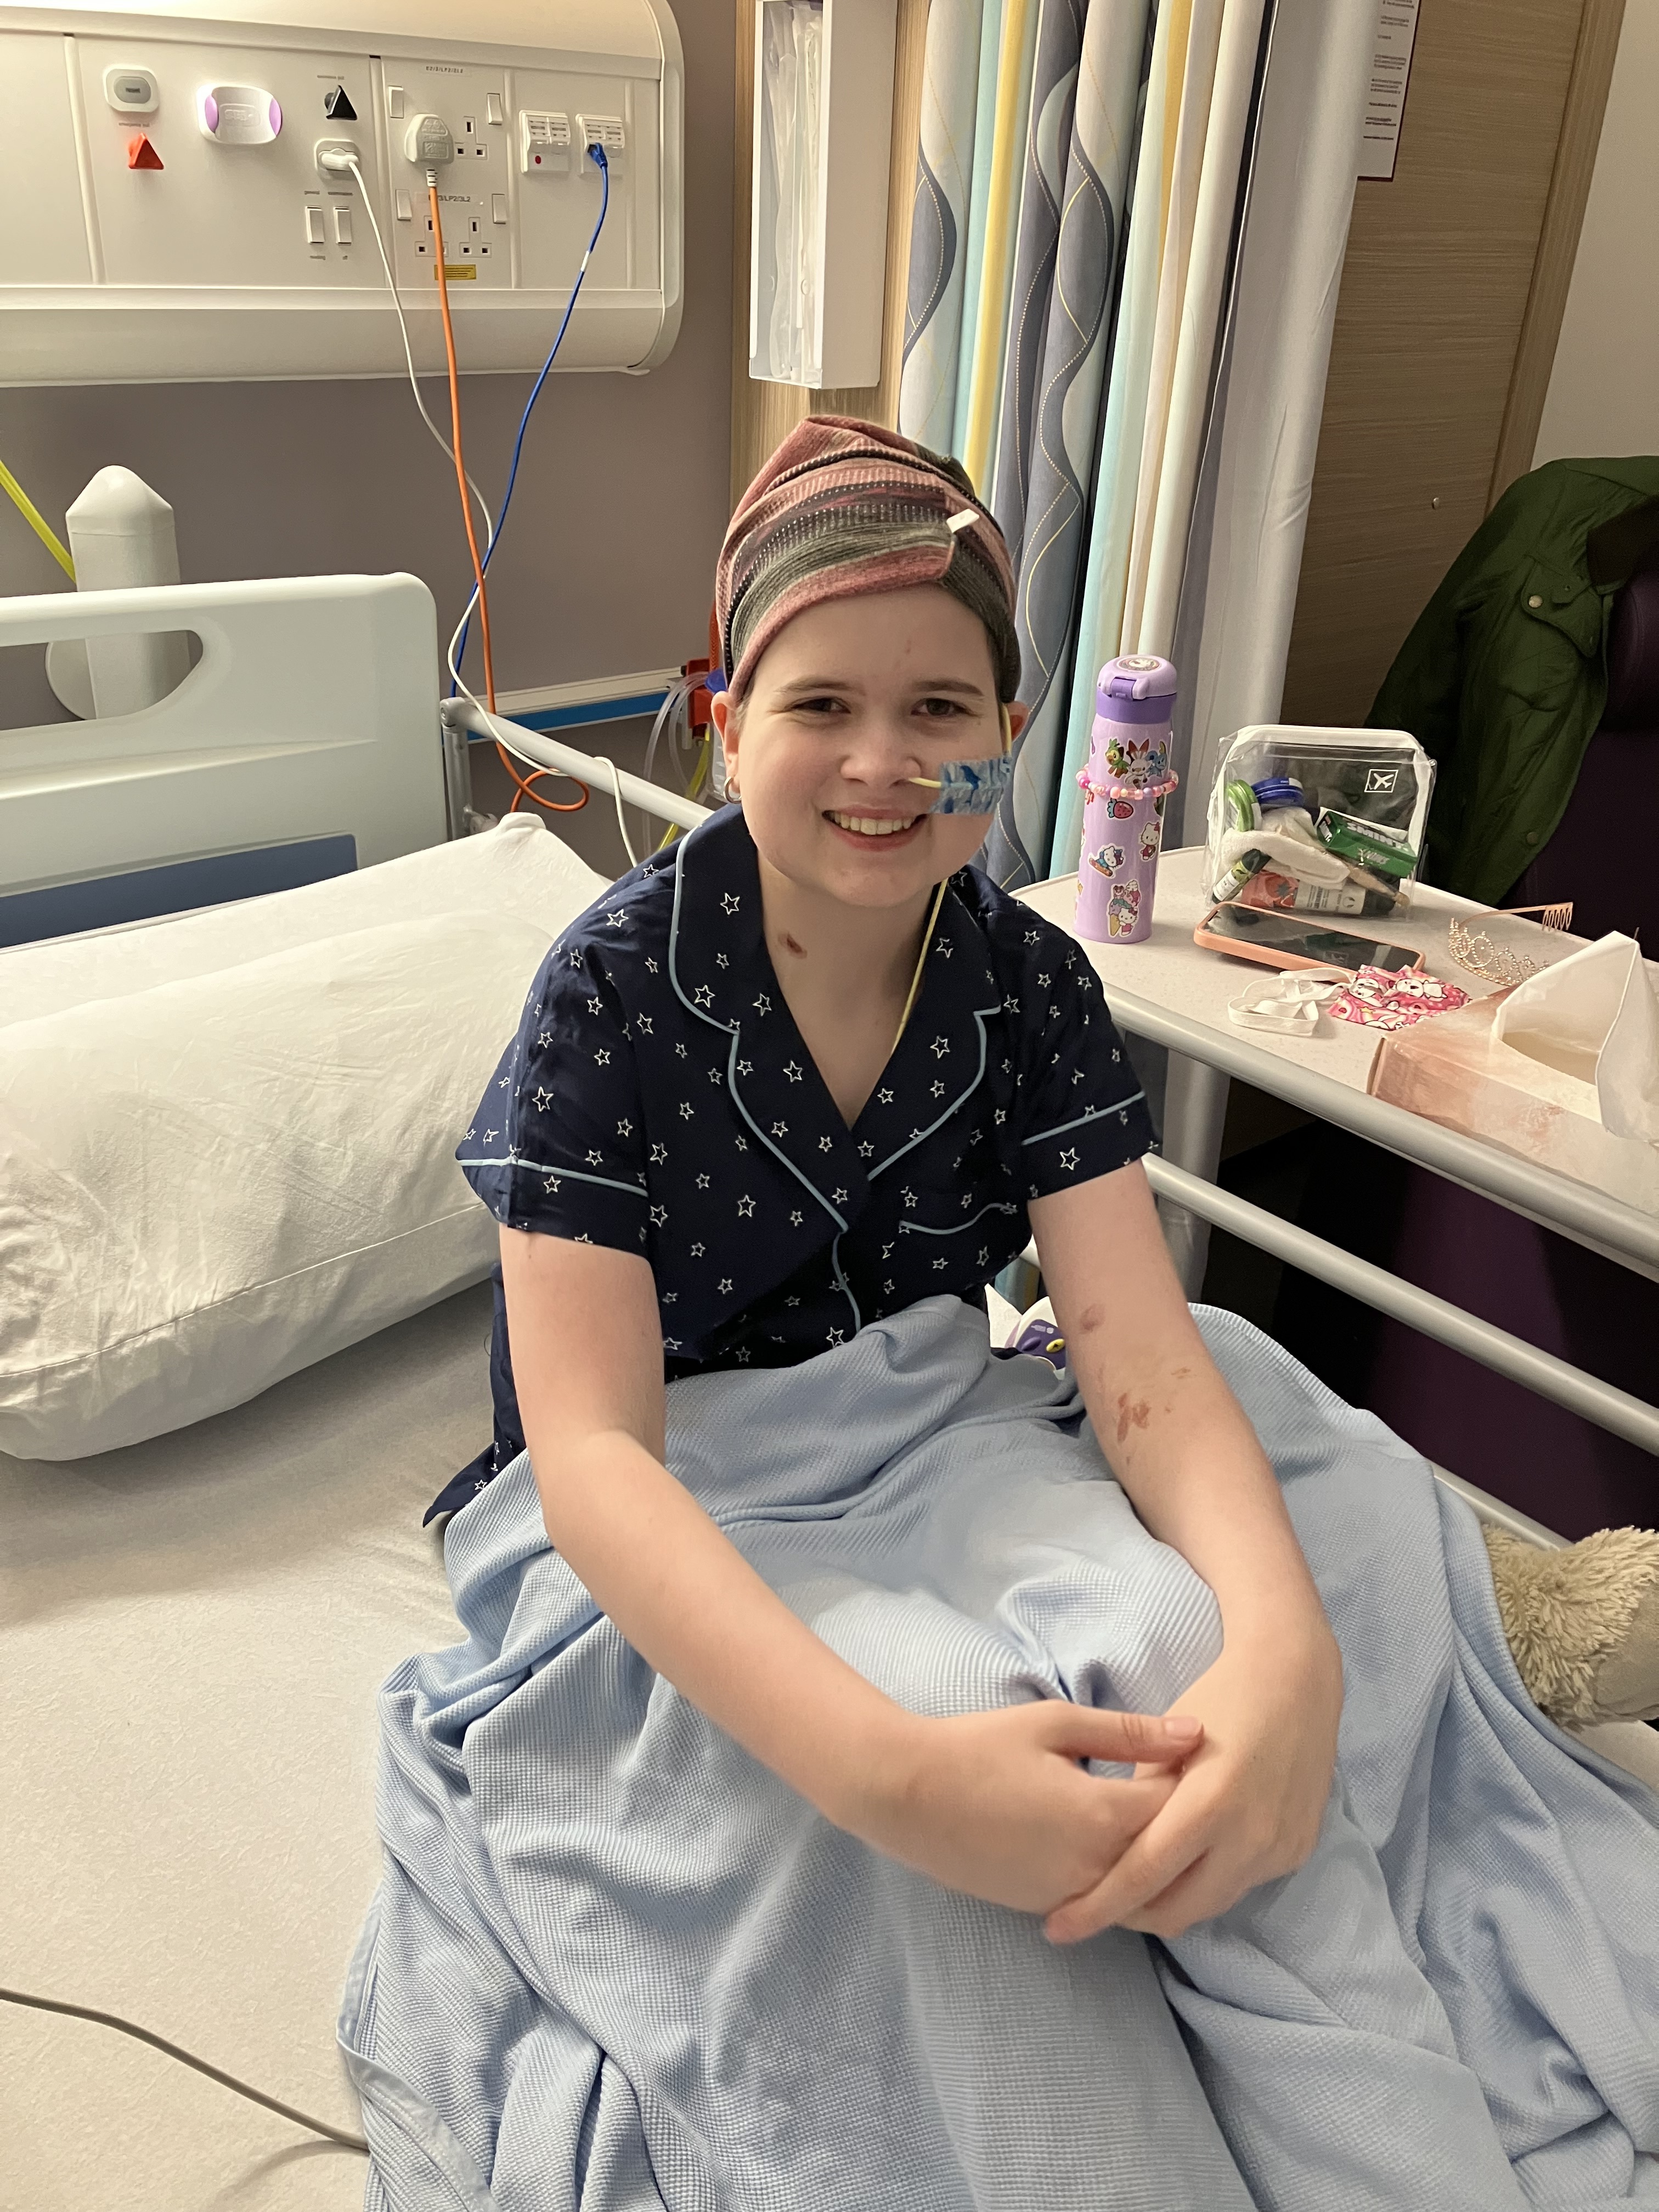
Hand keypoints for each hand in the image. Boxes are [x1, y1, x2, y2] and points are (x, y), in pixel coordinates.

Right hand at [851, 1702, 1204, 1917]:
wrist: (906, 1795)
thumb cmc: (979, 1746)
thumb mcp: (1055, 1724)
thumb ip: (1129, 1732)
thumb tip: (1196, 1732)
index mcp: (1102, 1815)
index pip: (1180, 1807)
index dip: (1191, 1780)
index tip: (1190, 1757)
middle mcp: (1095, 1868)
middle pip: (1168, 1856)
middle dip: (1180, 1824)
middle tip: (1177, 1786)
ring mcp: (1069, 1895)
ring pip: (1138, 1889)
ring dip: (1151, 1856)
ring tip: (1144, 1815)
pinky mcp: (1044, 1907)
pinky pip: (1102, 1900)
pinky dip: (1117, 1877)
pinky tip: (1106, 1842)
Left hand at [1043, 1622, 1342, 1944]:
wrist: (1295, 1678)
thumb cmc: (1218, 1699)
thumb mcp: (1163, 1743)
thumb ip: (1136, 1798)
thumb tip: (1109, 1846)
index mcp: (1208, 1802)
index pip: (1142, 1877)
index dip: (1096, 1908)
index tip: (1057, 1928)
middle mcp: (1249, 1837)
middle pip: (1176, 1910)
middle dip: (1130, 1917)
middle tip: (1093, 1907)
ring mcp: (1279, 1849)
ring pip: (1211, 1905)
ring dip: (1170, 1904)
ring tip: (1132, 1891)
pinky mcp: (1297, 1851)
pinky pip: (1242, 1884)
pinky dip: (1208, 1882)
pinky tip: (1186, 1865)